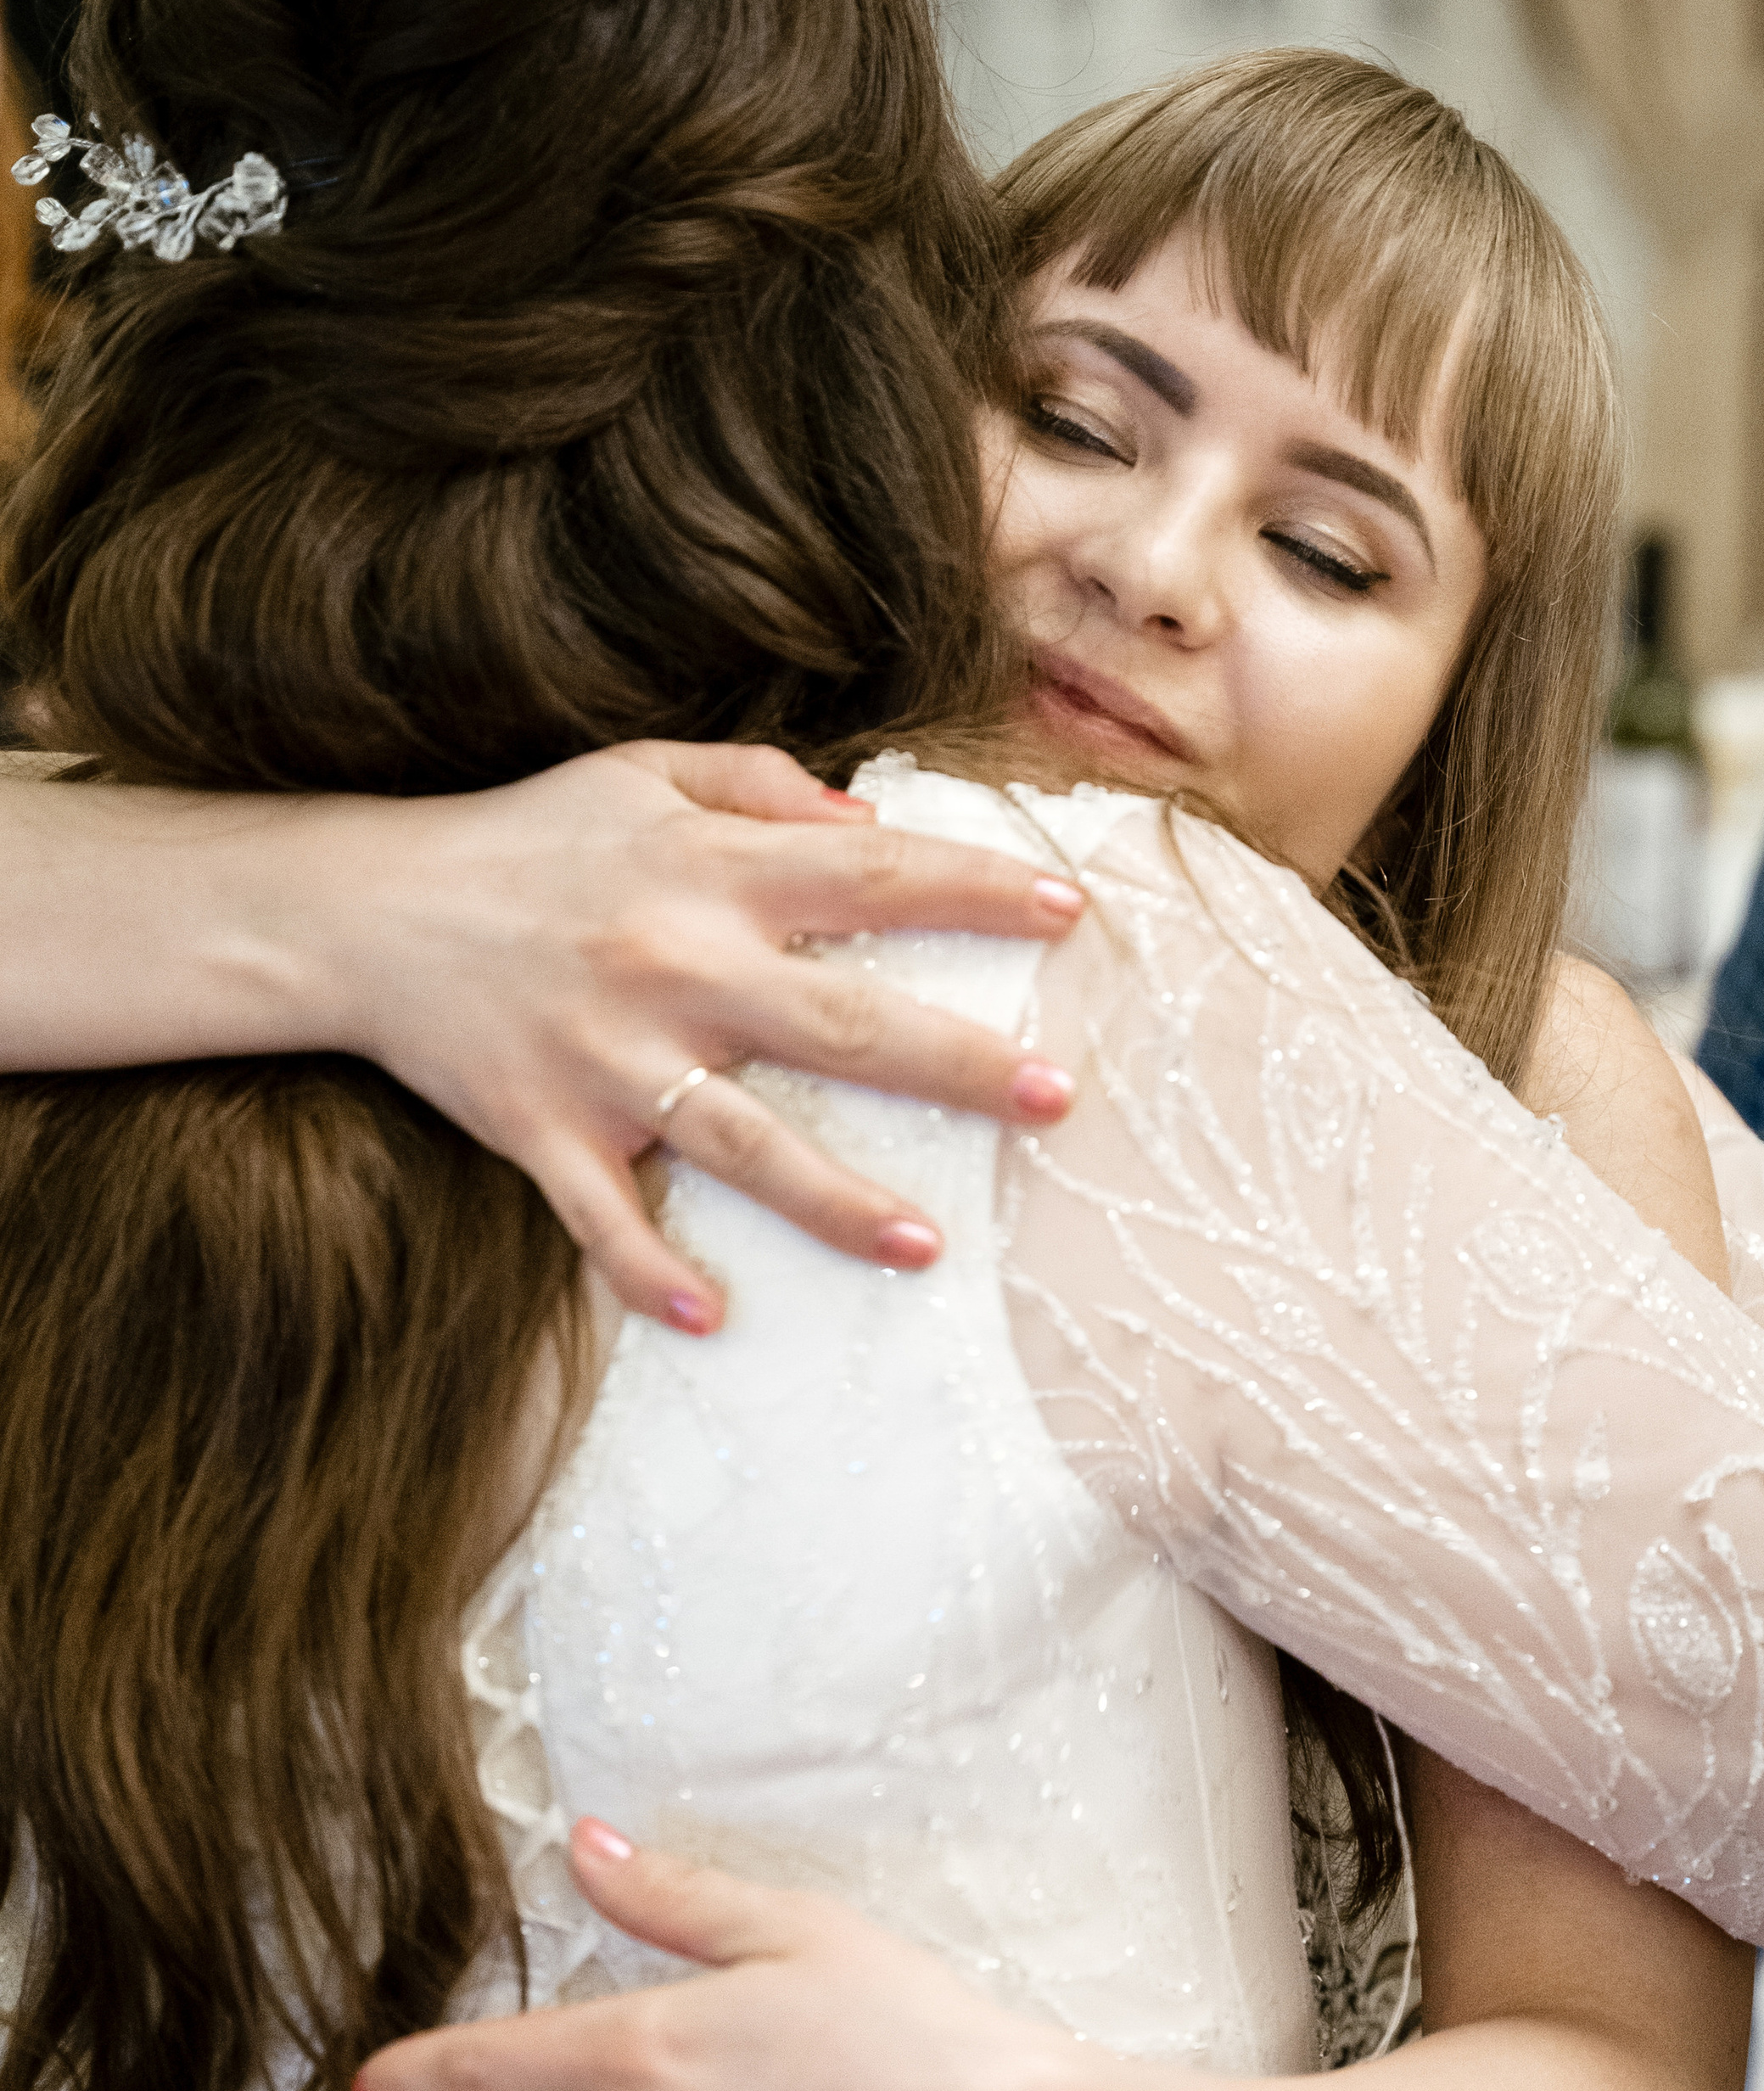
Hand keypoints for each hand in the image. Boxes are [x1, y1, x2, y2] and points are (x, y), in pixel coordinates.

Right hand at [311, 741, 1085, 1324]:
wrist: (367, 911)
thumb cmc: (528, 839)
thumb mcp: (641, 774)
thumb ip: (761, 785)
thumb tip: (867, 817)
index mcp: (709, 873)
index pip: (871, 874)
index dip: (974, 889)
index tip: (1070, 912)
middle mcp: (672, 967)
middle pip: (839, 1023)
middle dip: (955, 1062)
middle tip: (1054, 1097)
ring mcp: (609, 1060)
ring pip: (742, 1144)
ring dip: (836, 1202)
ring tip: (926, 1248)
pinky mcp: (543, 1131)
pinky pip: (602, 1220)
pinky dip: (648, 1271)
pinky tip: (710, 1316)